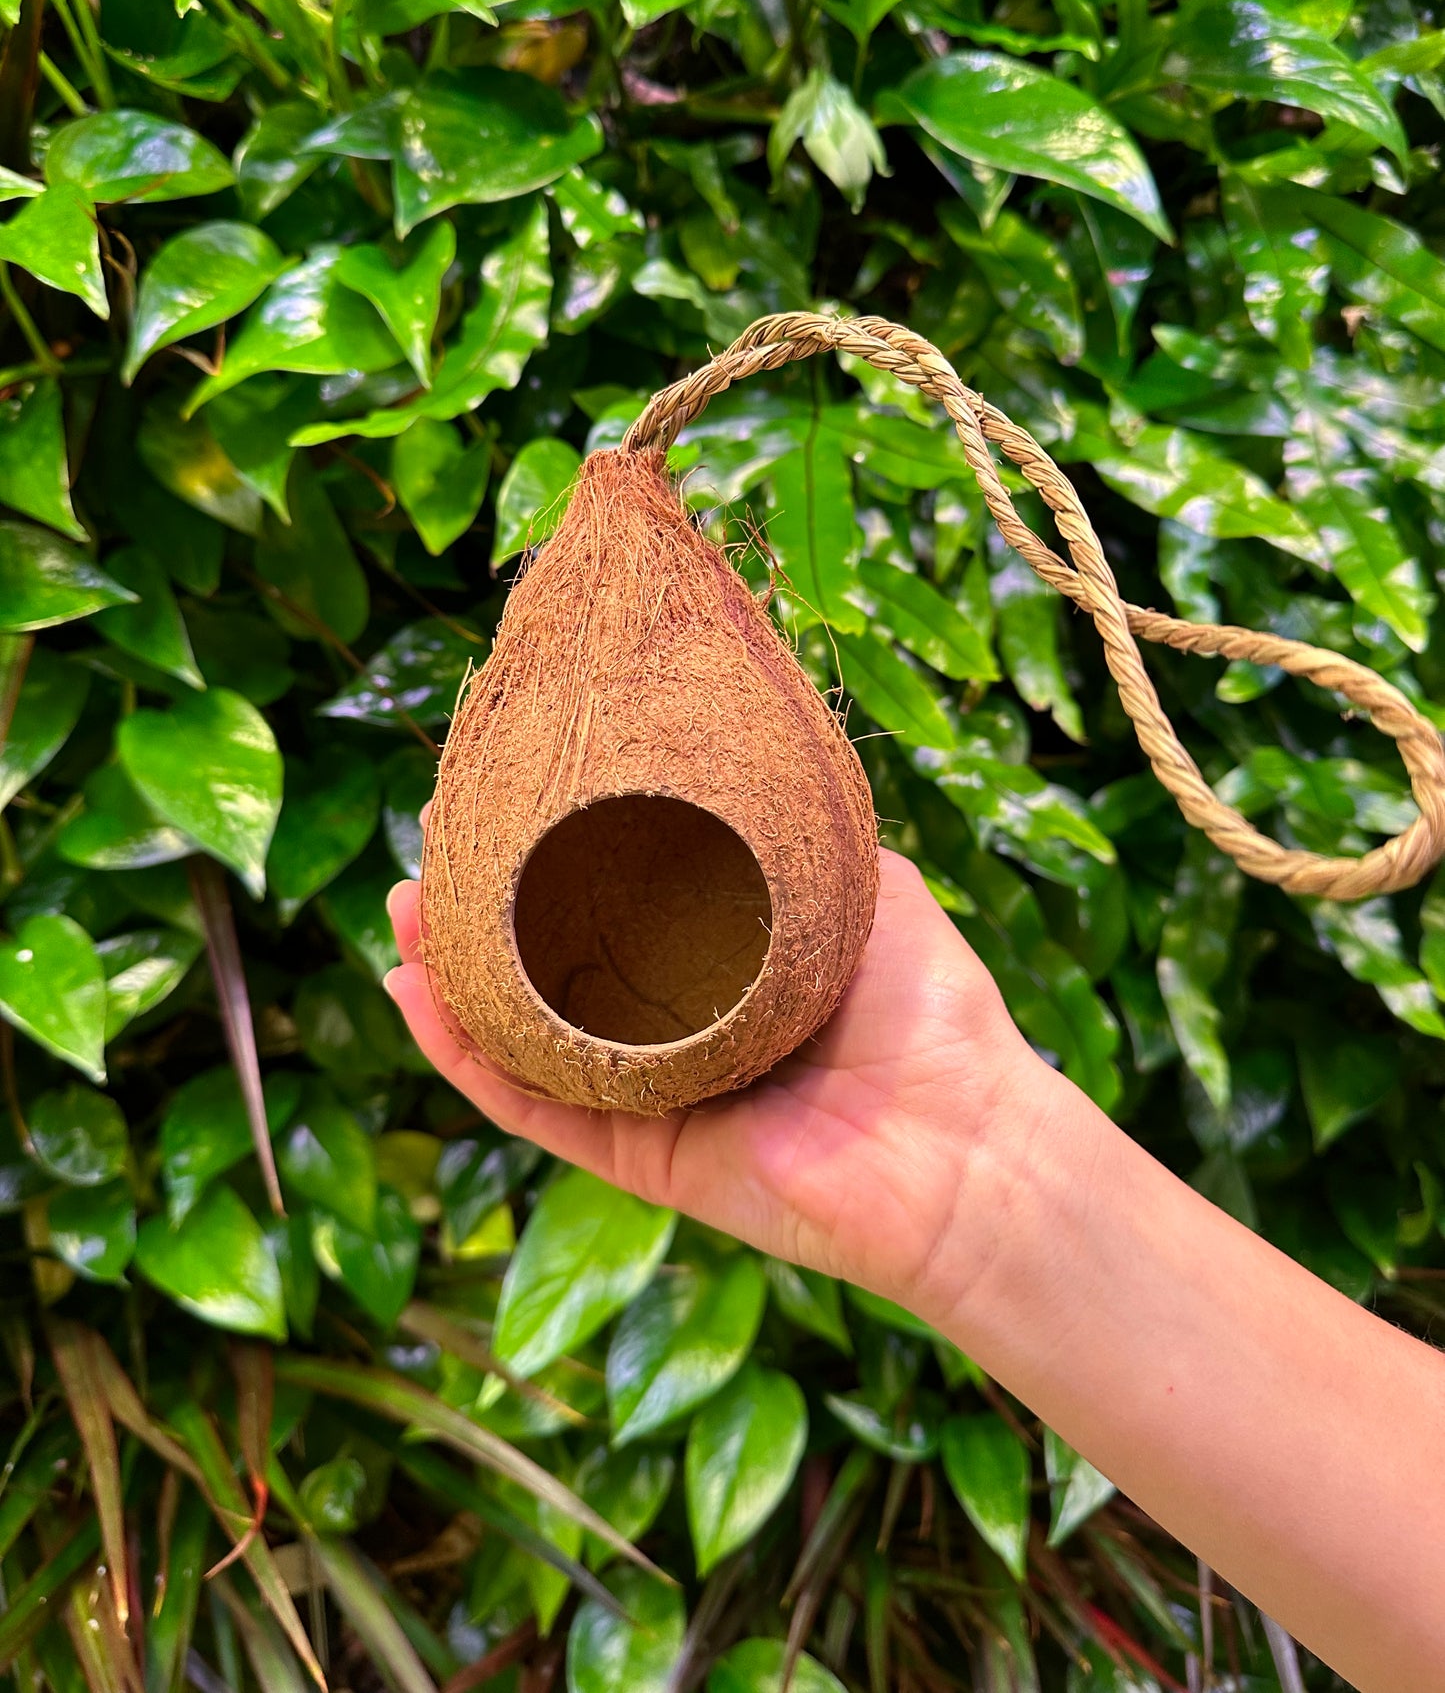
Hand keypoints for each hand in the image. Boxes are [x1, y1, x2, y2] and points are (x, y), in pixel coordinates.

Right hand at [385, 848, 1046, 1321]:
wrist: (969, 1145)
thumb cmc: (933, 1011)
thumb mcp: (866, 886)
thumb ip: (801, 833)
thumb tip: (742, 755)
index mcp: (724, 971)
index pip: (618, 908)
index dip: (556, 856)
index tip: (502, 793)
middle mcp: (678, 1032)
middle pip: (551, 971)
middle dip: (483, 913)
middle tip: (430, 847)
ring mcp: (654, 1098)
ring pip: (525, 1036)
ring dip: (452, 979)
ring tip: (402, 913)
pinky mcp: (643, 1159)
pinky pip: (537, 1108)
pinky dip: (468, 1060)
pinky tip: (417, 999)